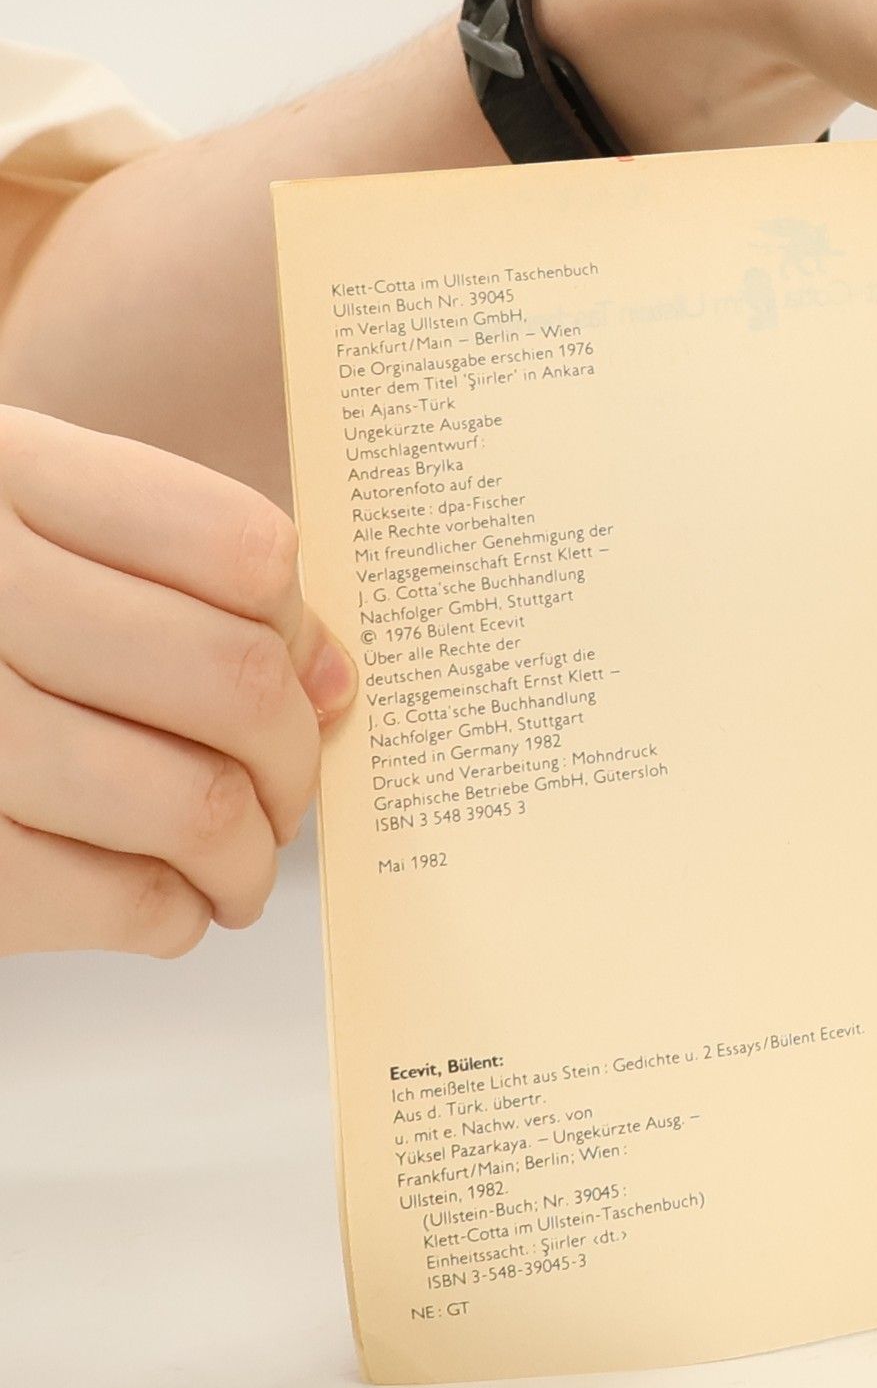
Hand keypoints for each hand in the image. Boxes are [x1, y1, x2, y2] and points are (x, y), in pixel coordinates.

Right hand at [0, 408, 356, 957]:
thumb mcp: (32, 537)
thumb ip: (179, 581)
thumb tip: (332, 683)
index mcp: (7, 472)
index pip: (241, 549)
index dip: (298, 631)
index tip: (304, 681)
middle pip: (234, 683)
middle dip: (293, 763)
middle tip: (286, 796)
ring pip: (195, 803)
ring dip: (246, 857)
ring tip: (234, 866)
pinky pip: (122, 900)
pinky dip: (173, 915)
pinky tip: (164, 902)